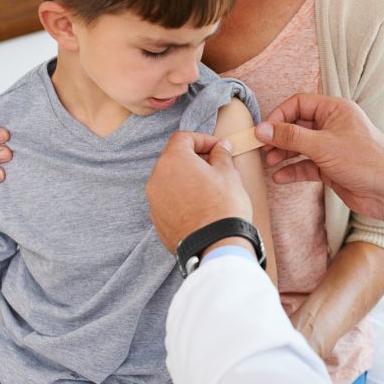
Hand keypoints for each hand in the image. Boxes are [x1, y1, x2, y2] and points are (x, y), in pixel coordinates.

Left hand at [146, 132, 252, 252]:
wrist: (215, 245)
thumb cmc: (224, 207)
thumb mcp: (229, 174)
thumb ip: (222, 155)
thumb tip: (221, 146)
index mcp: (173, 161)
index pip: (183, 138)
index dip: (202, 139)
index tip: (218, 148)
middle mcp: (156, 178)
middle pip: (173, 158)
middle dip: (194, 159)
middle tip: (216, 167)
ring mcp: (154, 200)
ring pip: (170, 180)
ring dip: (187, 178)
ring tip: (210, 189)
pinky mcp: (157, 219)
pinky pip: (168, 200)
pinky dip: (182, 197)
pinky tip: (201, 206)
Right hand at [255, 94, 383, 238]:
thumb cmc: (365, 161)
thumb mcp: (322, 145)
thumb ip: (290, 137)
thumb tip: (263, 129)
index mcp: (335, 110)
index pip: (299, 104)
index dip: (279, 115)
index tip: (264, 131)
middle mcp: (333, 126)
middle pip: (297, 126)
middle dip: (278, 137)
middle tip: (261, 149)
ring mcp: (332, 147)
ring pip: (300, 147)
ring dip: (283, 154)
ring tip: (268, 163)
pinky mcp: (332, 168)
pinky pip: (307, 165)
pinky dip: (293, 170)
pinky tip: (279, 177)